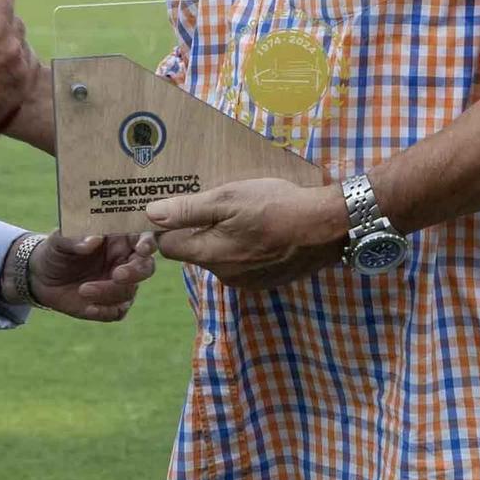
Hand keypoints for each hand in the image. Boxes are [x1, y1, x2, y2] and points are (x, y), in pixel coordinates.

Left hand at [30, 233, 157, 321]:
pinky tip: (88, 308)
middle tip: (116, 275)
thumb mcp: (57, 241)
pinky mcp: (111, 304)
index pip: (143, 236)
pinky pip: (118, 311)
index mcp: (118, 237)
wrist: (42, 278)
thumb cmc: (55, 251)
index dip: (148, 242)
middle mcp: (124, 260)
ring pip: (130, 291)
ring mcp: (120, 284)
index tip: (142, 248)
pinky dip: (105, 311)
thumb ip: (73, 238)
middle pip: (146, 266)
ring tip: (82, 290)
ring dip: (108, 293)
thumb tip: (94, 239)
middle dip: (135, 272)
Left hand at [146, 180, 347, 288]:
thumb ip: (188, 209)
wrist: (328, 227)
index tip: (179, 207)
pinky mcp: (266, 282)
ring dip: (224, 239)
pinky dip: (246, 249)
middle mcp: (224, 275)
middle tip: (217, 204)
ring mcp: (247, 282)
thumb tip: (151, 214)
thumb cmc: (277, 206)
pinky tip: (263, 230)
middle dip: (199, 230)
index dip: (168, 227)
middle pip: (194, 252)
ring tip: (245, 215)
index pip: (168, 247)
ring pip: (220, 258)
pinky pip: (243, 265)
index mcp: (209, 254)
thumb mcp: (229, 198)